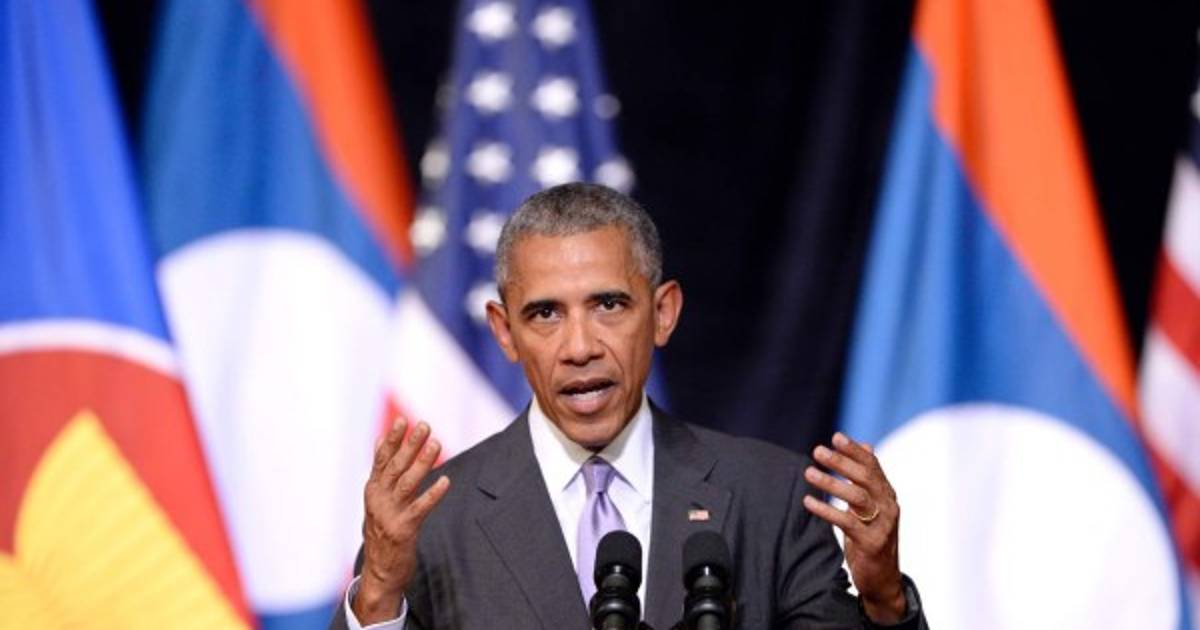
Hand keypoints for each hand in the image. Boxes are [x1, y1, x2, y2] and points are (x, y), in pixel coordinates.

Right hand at [353, 419, 450, 623]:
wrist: (378, 572)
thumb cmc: (382, 531)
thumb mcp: (376, 499)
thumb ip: (381, 470)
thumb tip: (379, 440)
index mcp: (372, 490)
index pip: (382, 459)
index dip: (392, 439)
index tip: (402, 420)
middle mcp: (378, 500)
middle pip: (396, 467)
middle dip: (410, 445)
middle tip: (425, 425)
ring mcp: (389, 515)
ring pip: (407, 484)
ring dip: (422, 463)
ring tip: (436, 444)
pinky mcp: (403, 531)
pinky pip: (420, 509)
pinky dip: (433, 494)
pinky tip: (446, 481)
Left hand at [801, 432, 904, 623]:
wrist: (883, 579)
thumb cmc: (872, 537)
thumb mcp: (872, 505)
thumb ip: (867, 478)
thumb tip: (866, 445)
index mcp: (887, 494)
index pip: (872, 466)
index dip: (855, 450)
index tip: (835, 436)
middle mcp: (888, 506)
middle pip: (866, 478)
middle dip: (842, 462)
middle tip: (817, 451)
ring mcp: (883, 525)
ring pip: (858, 497)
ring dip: (831, 484)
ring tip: (808, 472)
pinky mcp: (872, 543)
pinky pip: (848, 522)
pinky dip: (826, 511)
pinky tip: (808, 501)